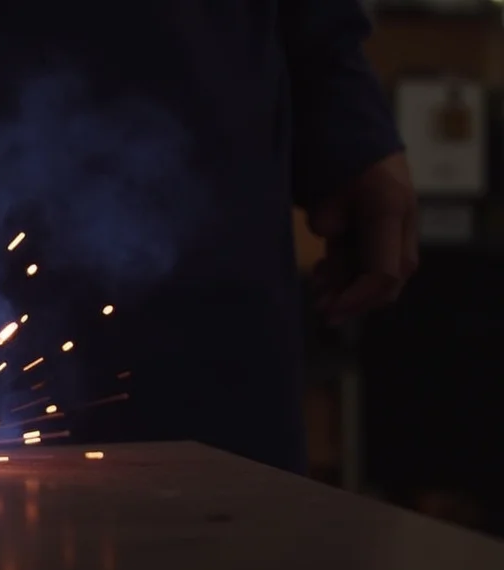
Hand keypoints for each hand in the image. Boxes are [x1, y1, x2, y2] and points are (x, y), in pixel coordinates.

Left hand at [309, 152, 417, 324]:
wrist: (340, 110)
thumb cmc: (329, 141)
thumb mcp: (323, 182)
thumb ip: (329, 217)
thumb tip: (328, 234)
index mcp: (390, 207)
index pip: (385, 272)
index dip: (357, 297)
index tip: (329, 309)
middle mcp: (399, 216)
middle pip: (389, 278)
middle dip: (357, 298)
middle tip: (322, 310)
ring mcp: (392, 217)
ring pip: (379, 269)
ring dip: (350, 287)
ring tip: (318, 294)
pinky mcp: (378, 217)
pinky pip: (370, 254)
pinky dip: (349, 269)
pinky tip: (323, 274)